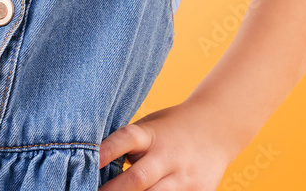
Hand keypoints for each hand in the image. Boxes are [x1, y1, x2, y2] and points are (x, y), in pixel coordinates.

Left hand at [98, 101, 233, 189]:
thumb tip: (99, 167)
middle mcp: (168, 156)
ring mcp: (185, 177)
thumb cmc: (171, 128)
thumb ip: (129, 146)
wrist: (216, 128)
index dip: (107, 150)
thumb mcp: (149, 127)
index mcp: (151, 135)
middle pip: (138, 178)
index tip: (89, 160)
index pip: (126, 138)